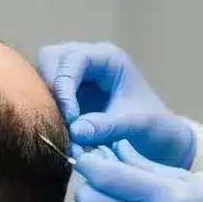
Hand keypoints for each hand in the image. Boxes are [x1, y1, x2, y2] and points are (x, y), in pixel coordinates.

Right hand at [36, 41, 194, 166]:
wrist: (160, 143)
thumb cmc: (155, 129)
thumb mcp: (138, 127)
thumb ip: (108, 126)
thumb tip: (75, 130)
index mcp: (108, 58)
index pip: (74, 60)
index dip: (65, 86)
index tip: (70, 117)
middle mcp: (88, 61)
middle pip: (50, 58)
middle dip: (49, 88)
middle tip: (57, 119)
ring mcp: (76, 77)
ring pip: (42, 75)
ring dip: (45, 100)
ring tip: (58, 127)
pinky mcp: (68, 95)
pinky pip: (45, 95)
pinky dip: (47, 111)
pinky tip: (58, 131)